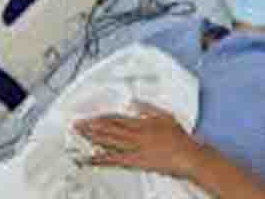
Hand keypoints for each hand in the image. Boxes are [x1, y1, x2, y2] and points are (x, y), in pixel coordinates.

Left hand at [73, 102, 204, 179]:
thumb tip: (133, 102)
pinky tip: (90, 158)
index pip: (116, 119)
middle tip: (76, 125)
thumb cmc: (179, 137)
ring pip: (109, 142)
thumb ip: (146, 108)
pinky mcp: (136, 162)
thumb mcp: (164, 115)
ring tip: (79, 136)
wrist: (188, 156)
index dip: (101, 118)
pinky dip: (101, 158)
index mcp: (141, 123)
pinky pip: (115, 160)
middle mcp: (135, 135)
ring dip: (92, 138)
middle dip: (91, 127)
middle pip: (108, 129)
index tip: (90, 117)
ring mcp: (134, 149)